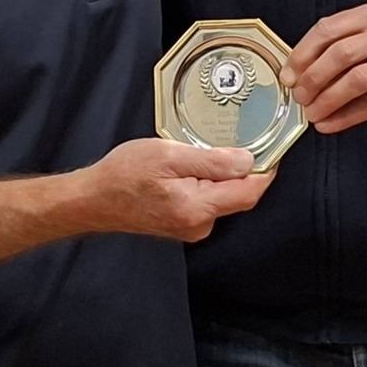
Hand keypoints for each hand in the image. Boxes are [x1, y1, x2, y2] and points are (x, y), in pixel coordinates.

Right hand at [74, 140, 273, 241]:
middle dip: (241, 168)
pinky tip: (189, 167)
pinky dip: (207, 183)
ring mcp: (192, 227)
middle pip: (239, 195)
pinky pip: (208, 201)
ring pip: (223, 196)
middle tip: (232, 139)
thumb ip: (211, 162)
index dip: (266, 169)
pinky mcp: (184, 224)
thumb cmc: (124, 174)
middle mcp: (199, 224)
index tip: (272, 147)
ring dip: (220, 175)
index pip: (250, 192)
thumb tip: (249, 162)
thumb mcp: (168, 155)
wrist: (94, 199)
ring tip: (198, 153)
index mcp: (198, 207)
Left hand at [281, 2, 366, 133]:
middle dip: (313, 78)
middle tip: (299, 96)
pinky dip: (346, 116)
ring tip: (312, 113)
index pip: (329, 28)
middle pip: (341, 53)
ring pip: (357, 78)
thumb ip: (336, 50)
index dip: (303, 53)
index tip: (288, 75)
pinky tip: (329, 124)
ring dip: (328, 99)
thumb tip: (295, 74)